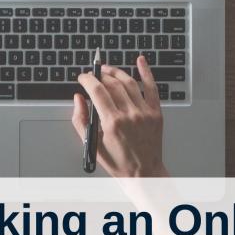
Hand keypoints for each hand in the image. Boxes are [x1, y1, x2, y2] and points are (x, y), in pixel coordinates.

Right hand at [72, 55, 168, 177]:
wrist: (144, 173)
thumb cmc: (118, 162)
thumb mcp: (92, 144)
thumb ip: (80, 120)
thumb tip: (78, 99)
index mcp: (112, 123)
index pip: (97, 91)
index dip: (87, 79)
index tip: (82, 77)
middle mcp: (130, 115)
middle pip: (112, 84)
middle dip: (99, 75)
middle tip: (93, 75)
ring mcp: (145, 112)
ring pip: (129, 82)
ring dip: (116, 72)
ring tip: (107, 70)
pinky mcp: (156, 113)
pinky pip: (152, 87)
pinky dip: (146, 72)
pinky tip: (141, 61)